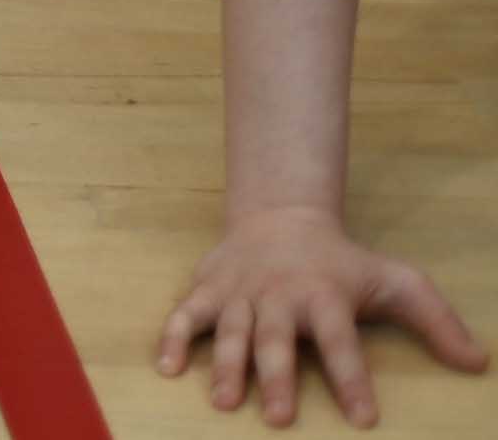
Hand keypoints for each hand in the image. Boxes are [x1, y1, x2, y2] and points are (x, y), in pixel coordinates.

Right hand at [159, 207, 484, 425]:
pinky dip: (174, 339)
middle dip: (275, 378)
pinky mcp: (208, 289)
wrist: (280, 216)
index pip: (341, 342)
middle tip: (277, 418)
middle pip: (277, 341)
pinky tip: (168, 367)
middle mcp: (279, 296)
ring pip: (230, 331)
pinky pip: (185, 315)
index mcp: (324, 297)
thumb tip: (478, 363)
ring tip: (224, 401)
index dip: (352, 379)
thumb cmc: (342, 262)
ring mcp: (239, 293)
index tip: (363, 418)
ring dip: (226, 365)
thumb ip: (437, 322)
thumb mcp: (397, 282)